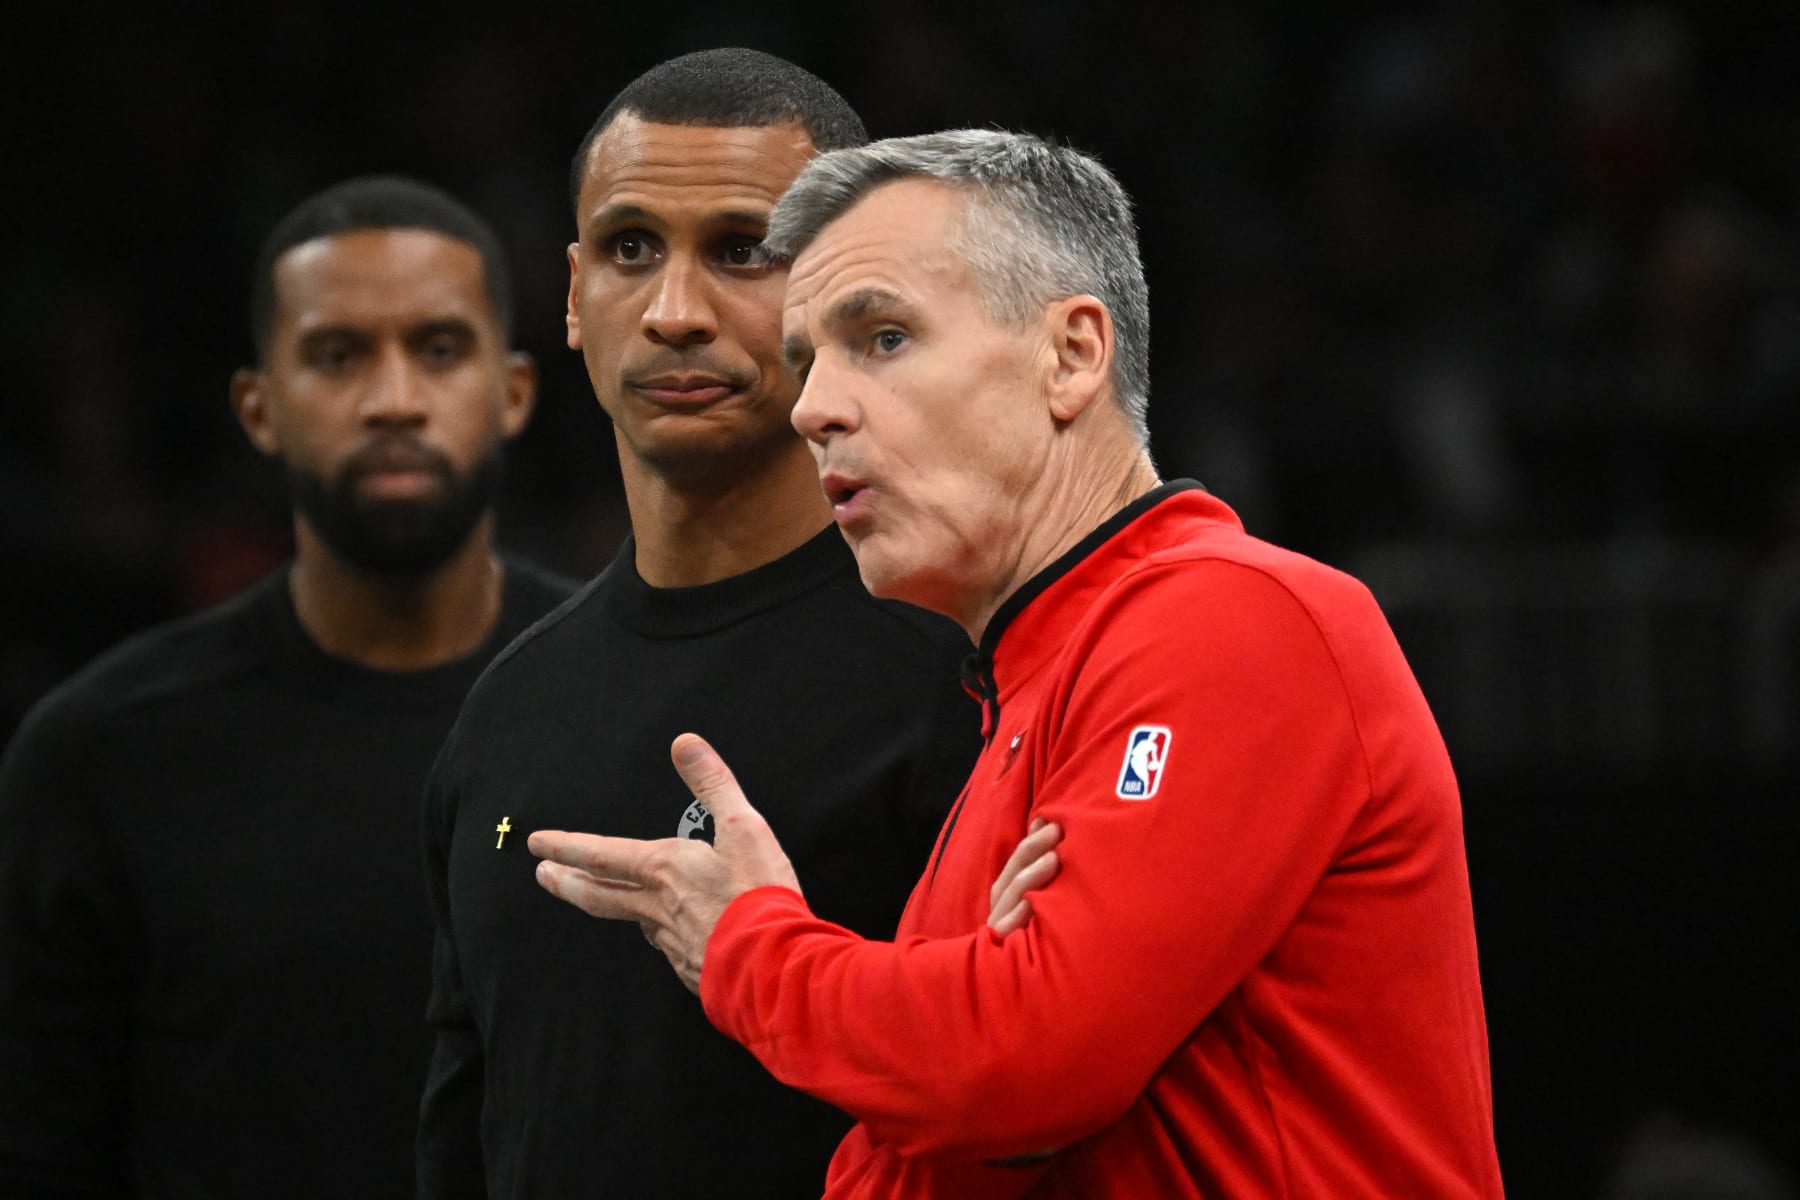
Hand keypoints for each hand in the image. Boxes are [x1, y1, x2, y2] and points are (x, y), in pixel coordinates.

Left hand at [530, 733, 800, 993]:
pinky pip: (666, 945)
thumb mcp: (742, 826)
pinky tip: (665, 934)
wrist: (771, 963)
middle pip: (599, 894)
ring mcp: (670, 940)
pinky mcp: (689, 966)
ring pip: (632, 920)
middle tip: (544, 876)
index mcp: (663, 869)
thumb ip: (712, 783)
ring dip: (611, 906)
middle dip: (567, 882)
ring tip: (604, 899)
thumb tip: (684, 744)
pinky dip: (658, 934)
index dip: (566, 846)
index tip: (538, 844)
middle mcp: (656, 906)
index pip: (601, 854)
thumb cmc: (757, 895)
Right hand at [987, 818, 1061, 935]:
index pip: (1017, 863)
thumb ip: (1041, 861)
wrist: (1036, 993)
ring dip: (1032, 875)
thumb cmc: (1047, 933)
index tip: (1049, 820)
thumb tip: (1044, 822)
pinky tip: (1033, 900)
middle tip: (1056, 830)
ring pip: (1012, 895)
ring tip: (1054, 857)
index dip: (1031, 840)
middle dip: (1033, 849)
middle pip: (1013, 874)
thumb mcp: (1044, 896)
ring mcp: (1000, 928)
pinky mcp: (1002, 946)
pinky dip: (1020, 913)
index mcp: (1008, 896)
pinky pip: (1009, 926)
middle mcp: (1001, 908)